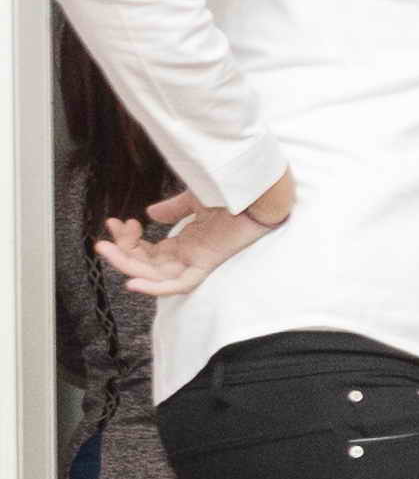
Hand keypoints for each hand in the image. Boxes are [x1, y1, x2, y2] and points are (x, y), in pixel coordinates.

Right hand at [99, 189, 285, 294]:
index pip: (147, 253)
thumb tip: (150, 213)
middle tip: (102, 242)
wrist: (254, 191)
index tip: (115, 222)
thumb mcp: (193, 201)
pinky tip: (133, 283)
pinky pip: (181, 284)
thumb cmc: (230, 197)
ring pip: (155, 276)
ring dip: (128, 265)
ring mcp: (197, 261)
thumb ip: (172, 209)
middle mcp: (187, 256)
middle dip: (121, 255)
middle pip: (146, 267)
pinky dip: (157, 287)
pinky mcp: (207, 263)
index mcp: (183, 244)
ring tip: (106, 250)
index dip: (127, 242)